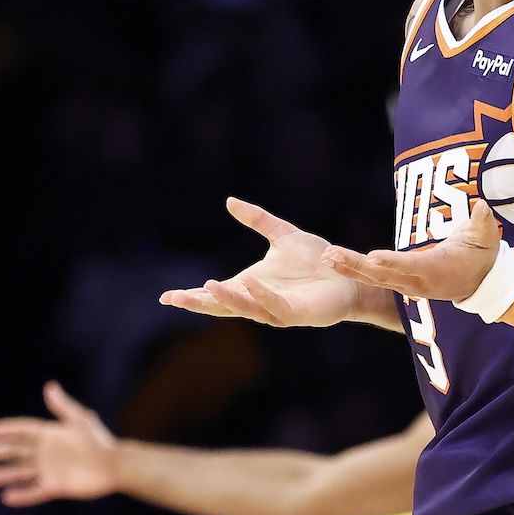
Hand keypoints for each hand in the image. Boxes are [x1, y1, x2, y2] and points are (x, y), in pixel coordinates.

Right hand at [0, 381, 116, 505]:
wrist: (114, 465)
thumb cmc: (99, 440)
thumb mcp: (80, 420)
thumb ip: (63, 406)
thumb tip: (49, 386)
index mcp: (51, 434)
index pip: (24, 430)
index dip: (9, 429)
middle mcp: (46, 452)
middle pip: (17, 451)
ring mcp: (49, 470)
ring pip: (21, 472)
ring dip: (3, 475)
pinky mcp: (55, 486)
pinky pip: (35, 491)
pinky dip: (22, 495)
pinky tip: (6, 496)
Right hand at [160, 198, 365, 326]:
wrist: (348, 272)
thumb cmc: (316, 259)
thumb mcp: (283, 234)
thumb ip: (258, 220)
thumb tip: (230, 201)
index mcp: (252, 286)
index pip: (216, 294)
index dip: (192, 296)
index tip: (165, 297)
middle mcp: (260, 301)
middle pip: (224, 307)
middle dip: (200, 304)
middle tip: (175, 299)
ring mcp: (278, 310)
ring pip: (247, 309)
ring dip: (228, 300)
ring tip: (209, 287)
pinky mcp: (298, 313)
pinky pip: (276, 307)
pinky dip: (261, 296)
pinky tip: (249, 282)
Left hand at [325, 201, 499, 301]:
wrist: (481, 283)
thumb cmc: (482, 256)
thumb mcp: (485, 238)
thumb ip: (482, 223)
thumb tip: (482, 206)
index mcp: (437, 269)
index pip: (411, 266)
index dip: (393, 262)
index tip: (372, 257)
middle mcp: (419, 282)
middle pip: (383, 276)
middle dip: (356, 266)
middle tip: (331, 255)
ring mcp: (409, 285)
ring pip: (374, 279)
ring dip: (349, 268)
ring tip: (327, 256)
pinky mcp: (402, 283)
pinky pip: (374, 279)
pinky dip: (355, 271)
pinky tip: (335, 260)